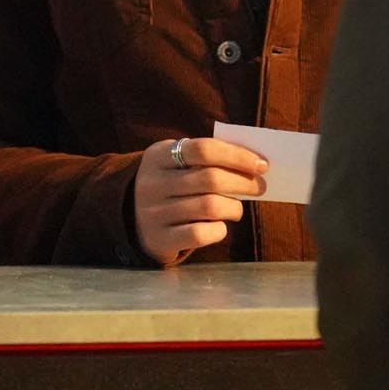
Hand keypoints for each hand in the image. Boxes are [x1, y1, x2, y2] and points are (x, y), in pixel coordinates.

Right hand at [133, 136, 268, 265]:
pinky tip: (220, 226)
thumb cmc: (167, 185)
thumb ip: (205, 159)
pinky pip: (200, 235)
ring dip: (234, 208)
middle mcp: (153, 183)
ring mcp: (154, 213)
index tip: (261, 164)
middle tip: (260, 187)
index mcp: (158, 156)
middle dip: (244, 183)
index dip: (237, 156)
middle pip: (211, 179)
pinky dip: (219, 230)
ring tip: (237, 209)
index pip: (204, 149)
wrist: (127, 217)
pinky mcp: (160, 239)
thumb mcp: (174, 163)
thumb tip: (253, 164)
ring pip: (210, 207)